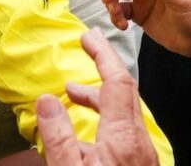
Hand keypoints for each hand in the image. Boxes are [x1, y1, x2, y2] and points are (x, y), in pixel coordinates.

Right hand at [35, 29, 157, 165]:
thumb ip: (57, 136)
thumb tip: (46, 100)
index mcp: (122, 137)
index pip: (117, 81)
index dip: (103, 54)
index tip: (88, 37)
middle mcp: (138, 141)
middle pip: (126, 90)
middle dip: (106, 64)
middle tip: (88, 46)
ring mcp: (143, 154)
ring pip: (125, 112)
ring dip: (99, 95)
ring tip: (73, 93)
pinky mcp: (141, 164)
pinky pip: (125, 130)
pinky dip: (105, 117)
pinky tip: (84, 132)